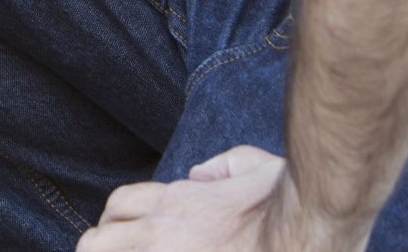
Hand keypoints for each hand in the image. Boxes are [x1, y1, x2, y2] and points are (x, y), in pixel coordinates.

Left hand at [76, 146, 357, 251]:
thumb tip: (199, 176)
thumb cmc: (290, 198)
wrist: (308, 227)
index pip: (120, 205)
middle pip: (99, 240)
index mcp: (178, 201)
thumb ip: (221, 167)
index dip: (113, 221)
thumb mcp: (253, 165)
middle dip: (99, 248)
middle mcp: (165, 231)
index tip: (118, 235)